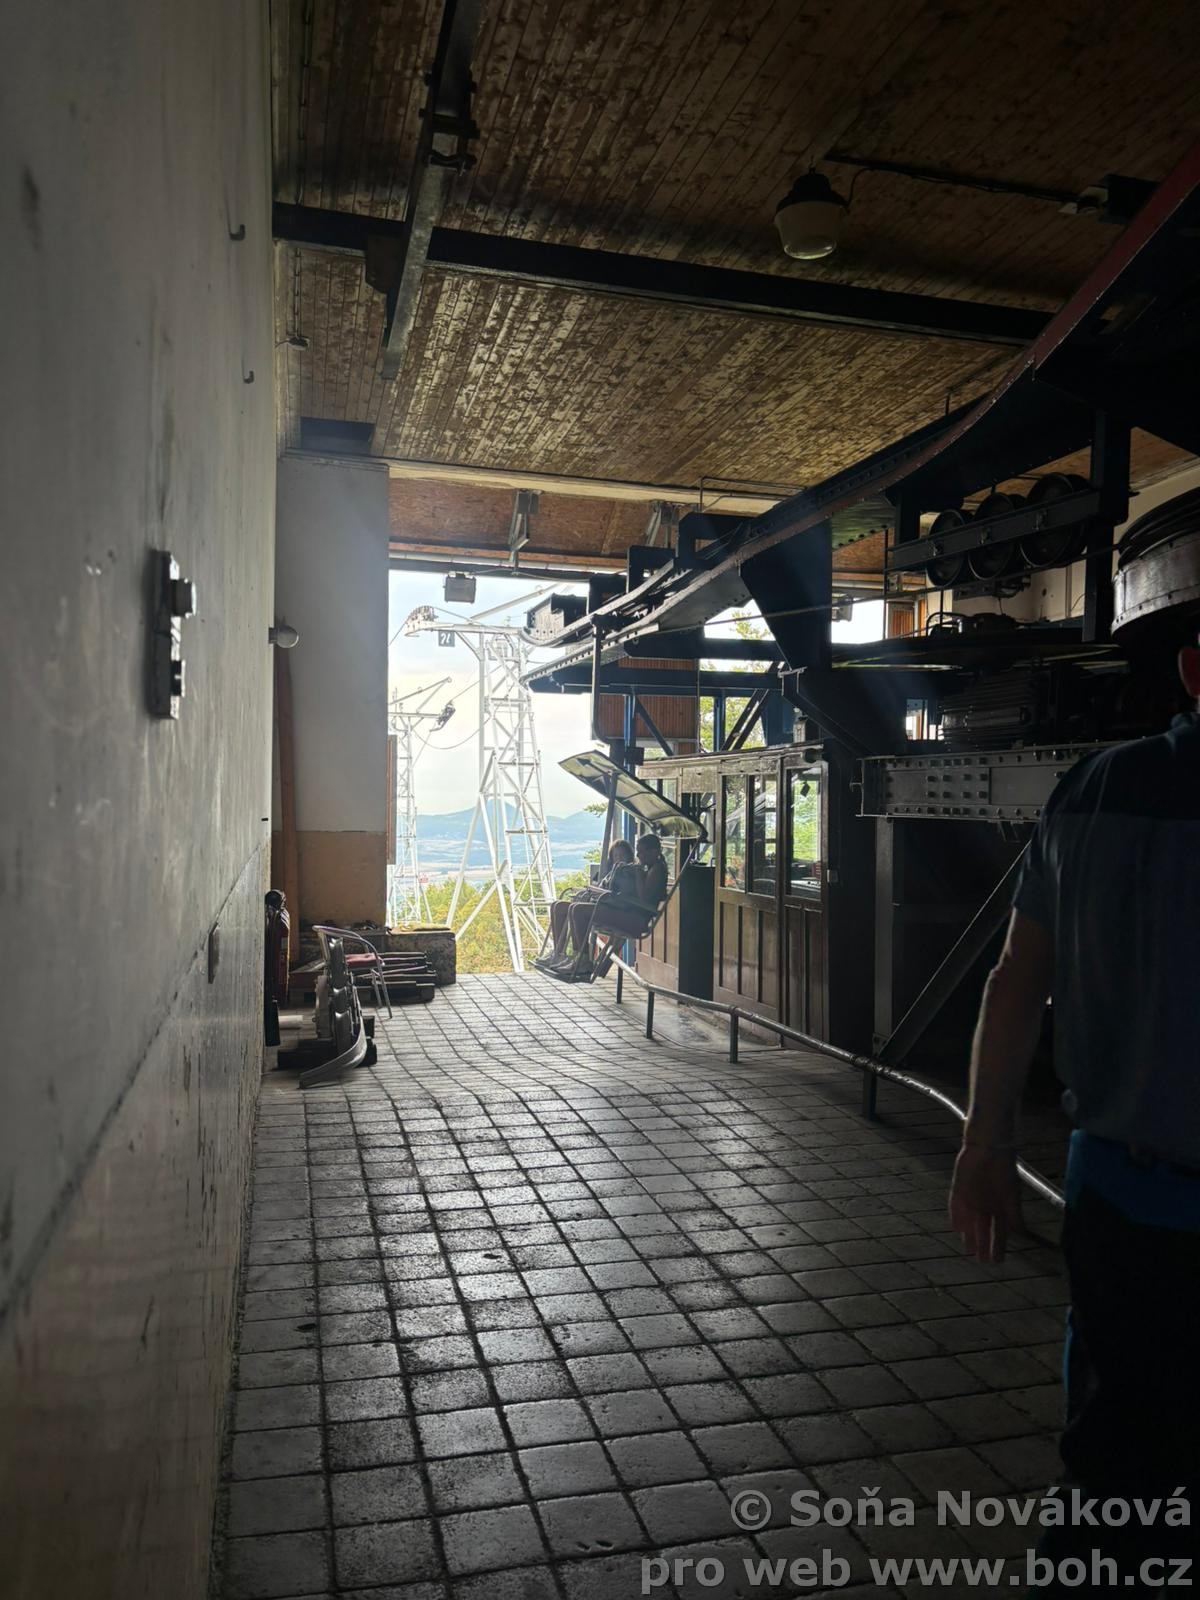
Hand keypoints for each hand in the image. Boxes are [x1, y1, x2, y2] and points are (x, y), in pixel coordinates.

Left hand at [948, 1145, 1021, 1263]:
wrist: (990, 1148)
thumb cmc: (1004, 1169)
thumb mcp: (1012, 1194)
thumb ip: (1014, 1213)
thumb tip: (1020, 1233)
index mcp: (1000, 1207)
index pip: (1000, 1232)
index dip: (999, 1246)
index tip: (998, 1261)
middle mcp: (985, 1205)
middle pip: (984, 1229)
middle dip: (983, 1244)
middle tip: (982, 1260)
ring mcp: (972, 1198)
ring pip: (969, 1221)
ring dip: (969, 1235)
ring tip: (969, 1249)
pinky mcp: (959, 1189)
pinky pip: (956, 1206)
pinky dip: (956, 1217)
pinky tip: (956, 1228)